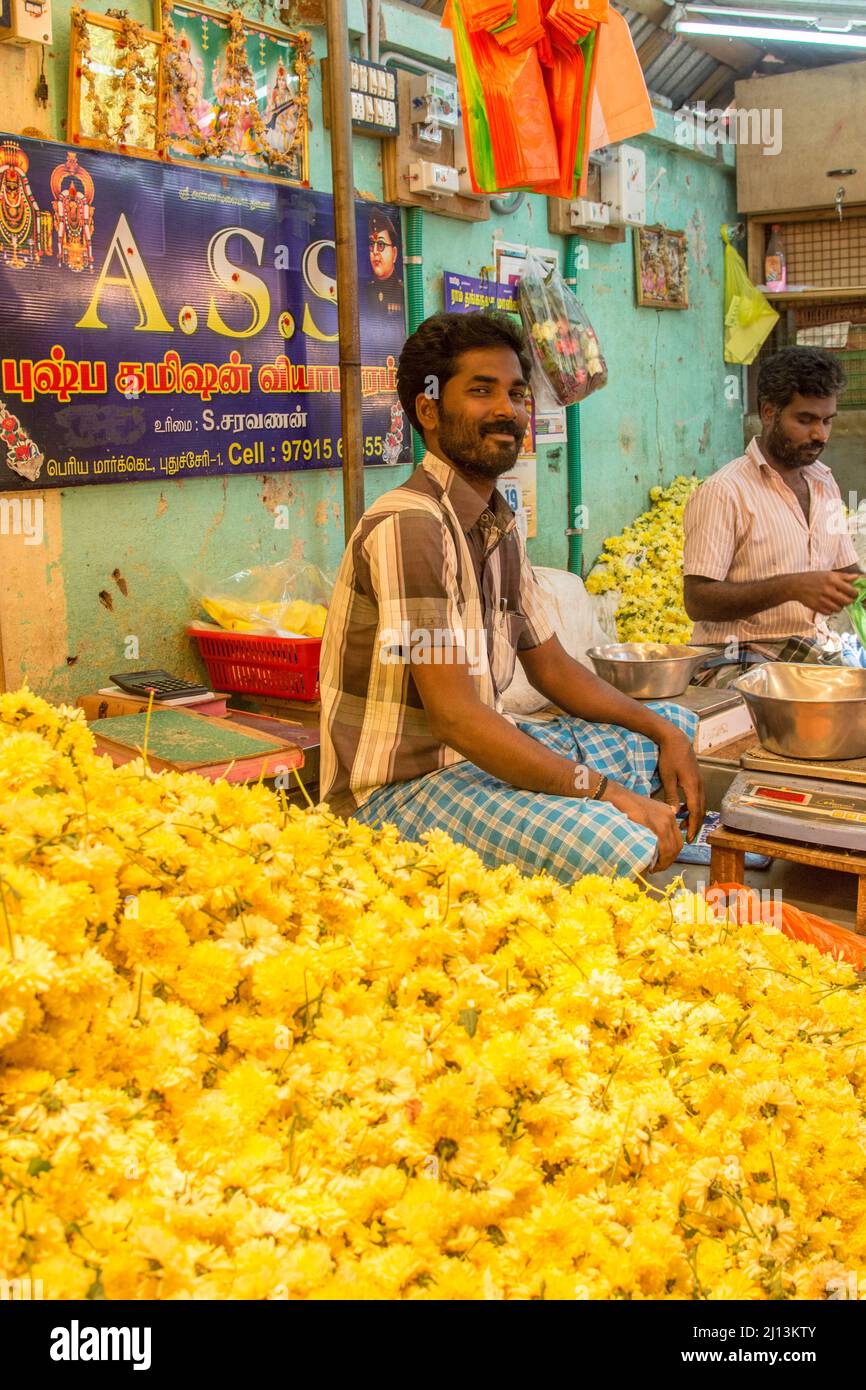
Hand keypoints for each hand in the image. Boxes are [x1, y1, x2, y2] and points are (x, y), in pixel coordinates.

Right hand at [603, 782, 683, 870]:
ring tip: (654, 868)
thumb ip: (657, 821)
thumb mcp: (647, 810)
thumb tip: (661, 839)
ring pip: (671, 849)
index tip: (663, 861)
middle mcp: (670, 816)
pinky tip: (651, 864)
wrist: (616, 796)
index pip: (677, 838)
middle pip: (677, 845)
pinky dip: (660, 859)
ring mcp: (663, 821)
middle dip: (669, 860)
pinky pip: (663, 847)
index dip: (672, 854)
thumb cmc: (627, 805)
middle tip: (658, 868)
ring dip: (664, 862)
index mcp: (669, 813)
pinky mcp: (655, 825)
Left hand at [656, 724, 705, 842]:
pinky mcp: (697, 778)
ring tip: (686, 826)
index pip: (695, 812)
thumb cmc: (669, 757)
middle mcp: (699, 785)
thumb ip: (671, 796)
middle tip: (689, 838)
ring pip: (701, 804)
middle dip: (696, 825)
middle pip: (701, 810)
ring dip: (695, 816)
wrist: (675, 739)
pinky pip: (699, 797)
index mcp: (692, 786)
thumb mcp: (667, 778)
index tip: (688, 838)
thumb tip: (673, 813)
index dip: (692, 826)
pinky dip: (694, 807)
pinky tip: (685, 810)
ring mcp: (700, 781)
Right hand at [790, 569, 858, 614]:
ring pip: (839, 609)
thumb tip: (856, 577)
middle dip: (849, 601)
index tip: (854, 593)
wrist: (796, 586)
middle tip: (847, 599)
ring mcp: (822, 600)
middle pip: (847, 601)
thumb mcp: (828, 574)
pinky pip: (830, 613)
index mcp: (832, 580)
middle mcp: (828, 590)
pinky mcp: (817, 607)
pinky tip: (828, 605)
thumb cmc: (813, 578)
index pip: (851, 590)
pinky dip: (831, 610)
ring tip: (836, 602)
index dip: (855, 593)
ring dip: (840, 606)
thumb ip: (843, 576)